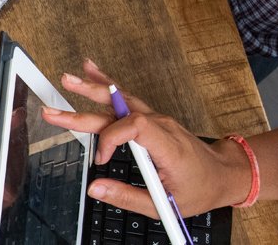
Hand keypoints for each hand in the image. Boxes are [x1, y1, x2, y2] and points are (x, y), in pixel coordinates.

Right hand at [40, 60, 251, 218]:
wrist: (224, 173)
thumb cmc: (199, 188)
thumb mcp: (166, 204)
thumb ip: (128, 197)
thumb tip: (96, 188)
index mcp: (168, 146)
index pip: (134, 128)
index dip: (111, 140)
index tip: (101, 160)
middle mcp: (161, 125)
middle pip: (118, 112)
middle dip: (82, 113)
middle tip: (53, 113)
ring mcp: (157, 118)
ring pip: (121, 99)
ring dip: (93, 88)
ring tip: (68, 79)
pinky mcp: (152, 118)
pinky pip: (127, 98)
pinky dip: (107, 85)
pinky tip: (92, 72)